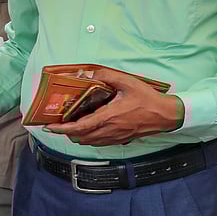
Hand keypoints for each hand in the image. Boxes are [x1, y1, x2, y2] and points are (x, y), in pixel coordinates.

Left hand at [45, 68, 183, 145]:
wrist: (166, 115)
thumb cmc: (147, 99)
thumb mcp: (127, 82)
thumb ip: (106, 75)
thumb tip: (86, 73)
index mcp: (107, 117)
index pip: (79, 127)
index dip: (61, 128)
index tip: (49, 127)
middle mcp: (108, 130)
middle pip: (80, 137)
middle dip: (66, 131)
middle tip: (58, 122)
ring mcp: (114, 137)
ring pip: (88, 141)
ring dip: (77, 135)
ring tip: (71, 124)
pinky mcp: (120, 140)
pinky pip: (99, 142)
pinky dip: (89, 137)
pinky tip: (89, 127)